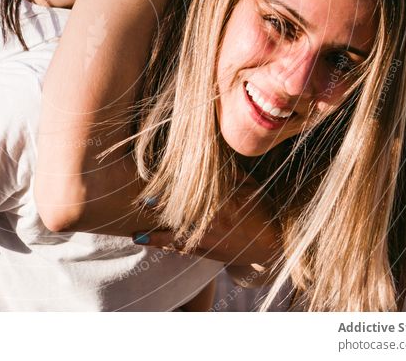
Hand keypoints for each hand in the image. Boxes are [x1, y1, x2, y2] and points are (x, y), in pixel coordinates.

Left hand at [131, 180, 280, 265]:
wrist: (271, 245)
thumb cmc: (262, 210)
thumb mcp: (250, 186)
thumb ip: (230, 173)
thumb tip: (210, 153)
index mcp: (224, 205)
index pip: (195, 196)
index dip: (174, 191)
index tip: (155, 183)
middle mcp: (213, 224)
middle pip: (181, 215)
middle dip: (160, 209)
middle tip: (139, 202)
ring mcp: (208, 240)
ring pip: (176, 236)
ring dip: (154, 232)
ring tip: (133, 229)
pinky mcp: (206, 252)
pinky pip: (179, 248)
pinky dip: (160, 243)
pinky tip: (141, 238)